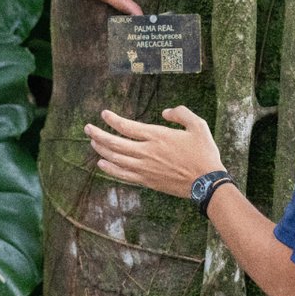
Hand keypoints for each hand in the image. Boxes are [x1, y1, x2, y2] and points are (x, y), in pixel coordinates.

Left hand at [85, 106, 223, 197]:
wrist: (207, 183)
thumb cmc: (204, 153)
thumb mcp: (199, 125)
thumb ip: (181, 114)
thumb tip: (165, 112)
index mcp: (158, 136)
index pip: (128, 127)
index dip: (113, 120)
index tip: (103, 114)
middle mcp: (147, 152)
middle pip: (115, 143)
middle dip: (98, 135)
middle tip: (87, 129)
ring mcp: (145, 168)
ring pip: (116, 159)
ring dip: (102, 150)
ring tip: (92, 143)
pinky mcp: (147, 181)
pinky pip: (123, 175)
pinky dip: (110, 169)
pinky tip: (101, 164)